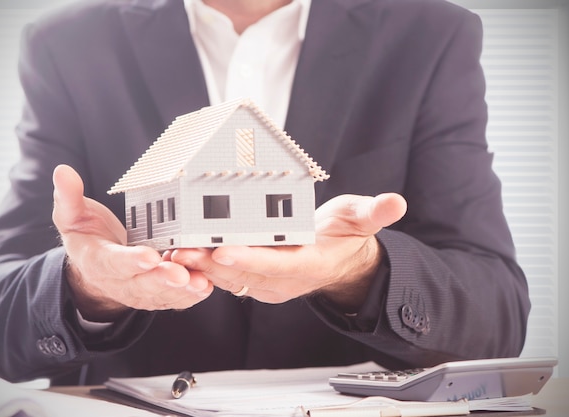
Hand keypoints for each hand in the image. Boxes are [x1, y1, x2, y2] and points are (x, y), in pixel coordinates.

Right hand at [51, 164, 212, 321]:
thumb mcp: (72, 216)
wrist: (94, 269)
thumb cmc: (88, 237)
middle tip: (180, 273)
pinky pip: (173, 300)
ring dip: (181, 290)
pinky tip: (204, 287)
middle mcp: (118, 282)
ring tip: (199, 282)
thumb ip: (68, 197)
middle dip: (162, 279)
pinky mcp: (155, 296)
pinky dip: (189, 296)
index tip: (148, 256)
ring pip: (160, 294)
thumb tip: (62, 172)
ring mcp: (138, 291)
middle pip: (141, 283)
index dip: (130, 261)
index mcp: (97, 261)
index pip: (113, 262)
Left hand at [170, 193, 406, 310]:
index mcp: (307, 265)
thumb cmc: (346, 237)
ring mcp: (266, 284)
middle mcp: (283, 280)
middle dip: (209, 263)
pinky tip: (181, 252)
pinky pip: (225, 276)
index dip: (249, 258)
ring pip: (227, 279)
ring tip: (172, 249)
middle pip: (242, 274)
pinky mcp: (254, 280)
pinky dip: (203, 267)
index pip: (275, 264)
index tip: (222, 249)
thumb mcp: (361, 219)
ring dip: (199, 267)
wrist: (340, 261)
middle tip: (180, 247)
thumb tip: (396, 202)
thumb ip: (375, 212)